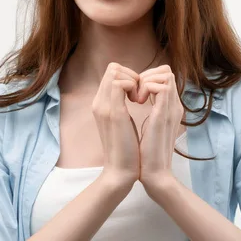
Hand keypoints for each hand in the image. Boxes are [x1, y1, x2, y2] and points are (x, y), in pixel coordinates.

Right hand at [92, 62, 141, 186]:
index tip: (139, 93)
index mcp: (102, 104)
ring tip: (140, 99)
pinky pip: (120, 83)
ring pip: (115, 71)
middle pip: (113, 68)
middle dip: (132, 75)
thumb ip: (122, 104)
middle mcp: (99, 102)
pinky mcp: (113, 113)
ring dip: (133, 80)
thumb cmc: (128, 150)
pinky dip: (133, 87)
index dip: (129, 77)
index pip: (112, 72)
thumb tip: (132, 91)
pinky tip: (140, 103)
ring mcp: (104, 106)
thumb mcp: (123, 121)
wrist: (121, 172)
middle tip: (141, 95)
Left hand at [135, 64, 184, 192]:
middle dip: (147, 75)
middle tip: (134, 93)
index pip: (164, 75)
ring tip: (135, 98)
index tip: (134, 91)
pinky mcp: (163, 116)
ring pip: (166, 75)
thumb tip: (141, 93)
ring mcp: (170, 109)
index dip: (147, 77)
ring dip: (146, 80)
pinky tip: (137, 102)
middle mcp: (173, 105)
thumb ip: (152, 107)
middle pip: (167, 71)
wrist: (153, 175)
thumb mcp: (150, 123)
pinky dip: (146, 88)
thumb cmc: (146, 153)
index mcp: (169, 107)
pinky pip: (161, 87)